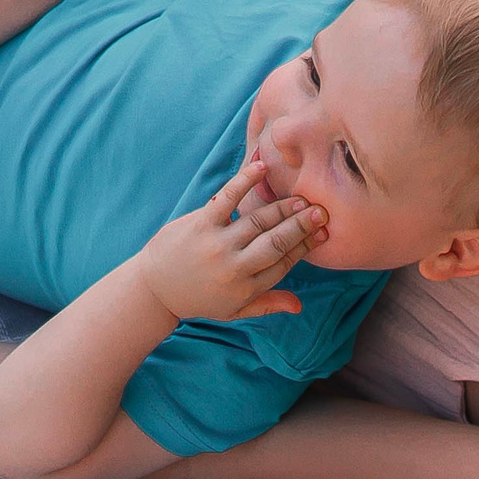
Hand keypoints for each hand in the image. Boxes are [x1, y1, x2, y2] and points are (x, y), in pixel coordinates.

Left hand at [137, 157, 327, 322]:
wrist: (153, 289)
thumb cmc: (197, 299)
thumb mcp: (234, 311)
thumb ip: (267, 304)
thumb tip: (299, 306)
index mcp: (246, 287)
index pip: (284, 262)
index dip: (306, 246)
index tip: (324, 231)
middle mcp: (235, 267)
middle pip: (276, 242)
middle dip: (302, 226)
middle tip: (323, 211)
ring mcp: (217, 244)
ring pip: (258, 221)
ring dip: (283, 208)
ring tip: (302, 199)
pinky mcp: (200, 224)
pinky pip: (227, 198)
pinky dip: (244, 181)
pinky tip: (262, 167)